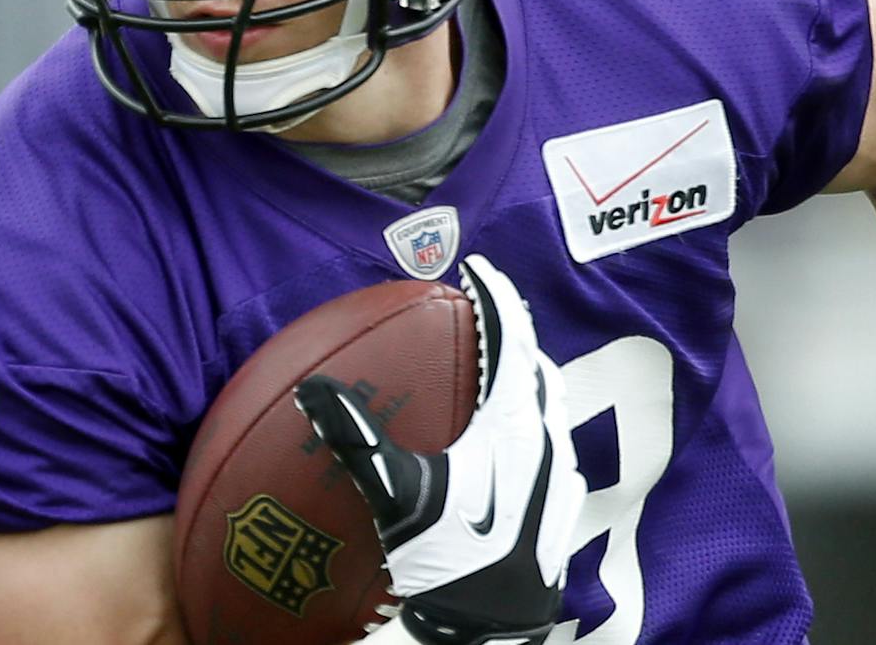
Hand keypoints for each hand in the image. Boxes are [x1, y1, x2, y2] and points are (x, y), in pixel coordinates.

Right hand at [295, 256, 585, 644]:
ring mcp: (562, 474)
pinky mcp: (563, 505)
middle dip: (513, 330)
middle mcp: (548, 440)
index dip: (495, 297)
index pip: (510, 339)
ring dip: (526, 373)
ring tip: (499, 363)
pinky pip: (553, 439)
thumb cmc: (447, 562)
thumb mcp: (395, 497)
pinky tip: (511, 437)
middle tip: (487, 310)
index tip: (477, 267)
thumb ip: (355, 439)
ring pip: (551, 402)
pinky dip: (532, 416)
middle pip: (536, 364)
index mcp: (515, 424)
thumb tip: (312, 391)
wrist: (489, 629)